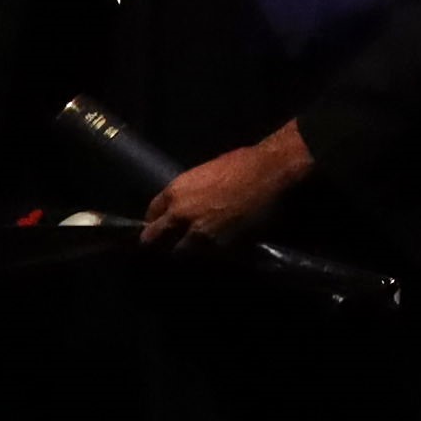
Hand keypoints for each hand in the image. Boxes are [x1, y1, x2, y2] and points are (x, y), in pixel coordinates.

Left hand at [140, 129, 310, 248]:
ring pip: (180, 252)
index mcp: (175, 191)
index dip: (155, 222)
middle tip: (169, 244)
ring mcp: (199, 233)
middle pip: (153, 239)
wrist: (270, 172)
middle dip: (160, 242)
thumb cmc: (242, 164)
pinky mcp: (219, 246)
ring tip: (197, 248)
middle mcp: (180, 214)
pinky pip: (206, 256)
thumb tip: (184, 207)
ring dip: (186, 250)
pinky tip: (218, 249)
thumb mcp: (205, 173)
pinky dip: (210, 254)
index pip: (150, 215)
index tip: (160, 228)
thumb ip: (189, 194)